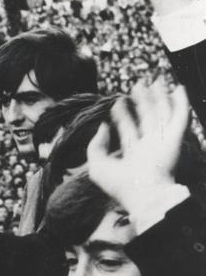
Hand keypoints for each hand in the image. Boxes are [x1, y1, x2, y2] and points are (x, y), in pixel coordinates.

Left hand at [86, 80, 188, 214]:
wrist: (145, 195)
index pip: (127, 129)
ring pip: (161, 114)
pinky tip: (178, 88)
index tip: (116, 101)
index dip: (121, 114)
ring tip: (154, 81)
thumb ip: (95, 145)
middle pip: (146, 118)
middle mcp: (148, 147)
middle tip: (138, 85)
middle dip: (142, 101)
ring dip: (159, 97)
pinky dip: (181, 102)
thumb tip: (102, 126)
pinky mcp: (174, 139)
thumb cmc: (120, 185)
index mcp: (132, 154)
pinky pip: (180, 117)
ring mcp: (162, 142)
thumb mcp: (97, 165)